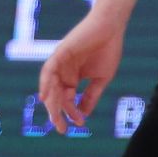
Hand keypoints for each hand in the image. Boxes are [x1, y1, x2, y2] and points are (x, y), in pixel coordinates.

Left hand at [38, 10, 125, 129]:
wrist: (111, 28)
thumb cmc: (108, 50)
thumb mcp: (101, 79)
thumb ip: (91, 96)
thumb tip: (83, 114)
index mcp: (72, 78)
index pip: (68, 100)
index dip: (72, 113)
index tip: (79, 124)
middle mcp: (63, 72)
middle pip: (56, 96)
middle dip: (57, 113)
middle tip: (61, 128)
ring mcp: (60, 63)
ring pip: (50, 86)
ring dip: (51, 102)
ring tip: (54, 116)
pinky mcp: (60, 53)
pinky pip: (48, 71)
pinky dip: (46, 83)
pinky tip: (46, 96)